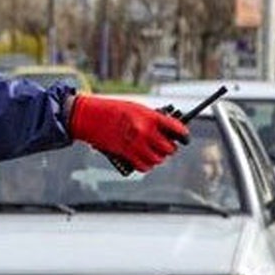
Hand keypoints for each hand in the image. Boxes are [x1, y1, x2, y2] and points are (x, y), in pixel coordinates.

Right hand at [68, 95, 189, 172]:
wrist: (89, 116)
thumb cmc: (110, 110)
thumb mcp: (135, 108)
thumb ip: (151, 119)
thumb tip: (165, 130)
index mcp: (149, 117)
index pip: (176, 128)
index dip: (184, 134)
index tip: (185, 137)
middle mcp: (144, 132)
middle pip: (169, 148)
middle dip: (169, 148)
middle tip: (167, 145)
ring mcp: (135, 145)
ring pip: (157, 159)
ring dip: (158, 157)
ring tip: (154, 152)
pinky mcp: (125, 154)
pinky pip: (144, 166)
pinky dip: (146, 165)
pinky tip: (145, 159)